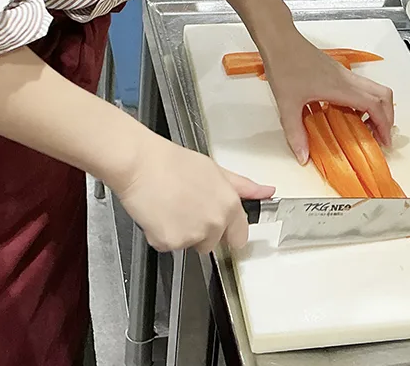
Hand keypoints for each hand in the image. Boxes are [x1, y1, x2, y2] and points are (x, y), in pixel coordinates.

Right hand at [115, 134, 273, 252]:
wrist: (141, 165)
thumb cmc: (174, 163)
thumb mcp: (216, 170)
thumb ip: (243, 186)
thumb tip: (267, 192)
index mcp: (229, 206)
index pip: (239, 236)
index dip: (228, 231)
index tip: (221, 228)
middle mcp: (214, 224)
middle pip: (211, 243)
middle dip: (201, 231)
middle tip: (186, 207)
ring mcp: (191, 236)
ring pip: (189, 244)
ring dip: (180, 233)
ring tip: (170, 206)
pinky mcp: (169, 243)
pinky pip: (167, 245)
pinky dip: (162, 235)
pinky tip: (158, 214)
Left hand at [263, 33, 394, 163]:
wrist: (280, 40)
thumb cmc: (284, 67)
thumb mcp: (287, 105)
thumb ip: (295, 134)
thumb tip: (303, 157)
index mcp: (340, 88)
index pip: (374, 105)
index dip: (384, 125)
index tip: (384, 142)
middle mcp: (347, 80)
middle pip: (383, 95)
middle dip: (388, 117)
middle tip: (380, 136)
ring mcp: (344, 74)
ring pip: (374, 89)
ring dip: (378, 108)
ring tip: (366, 128)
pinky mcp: (337, 71)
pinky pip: (361, 87)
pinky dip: (365, 101)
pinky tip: (348, 113)